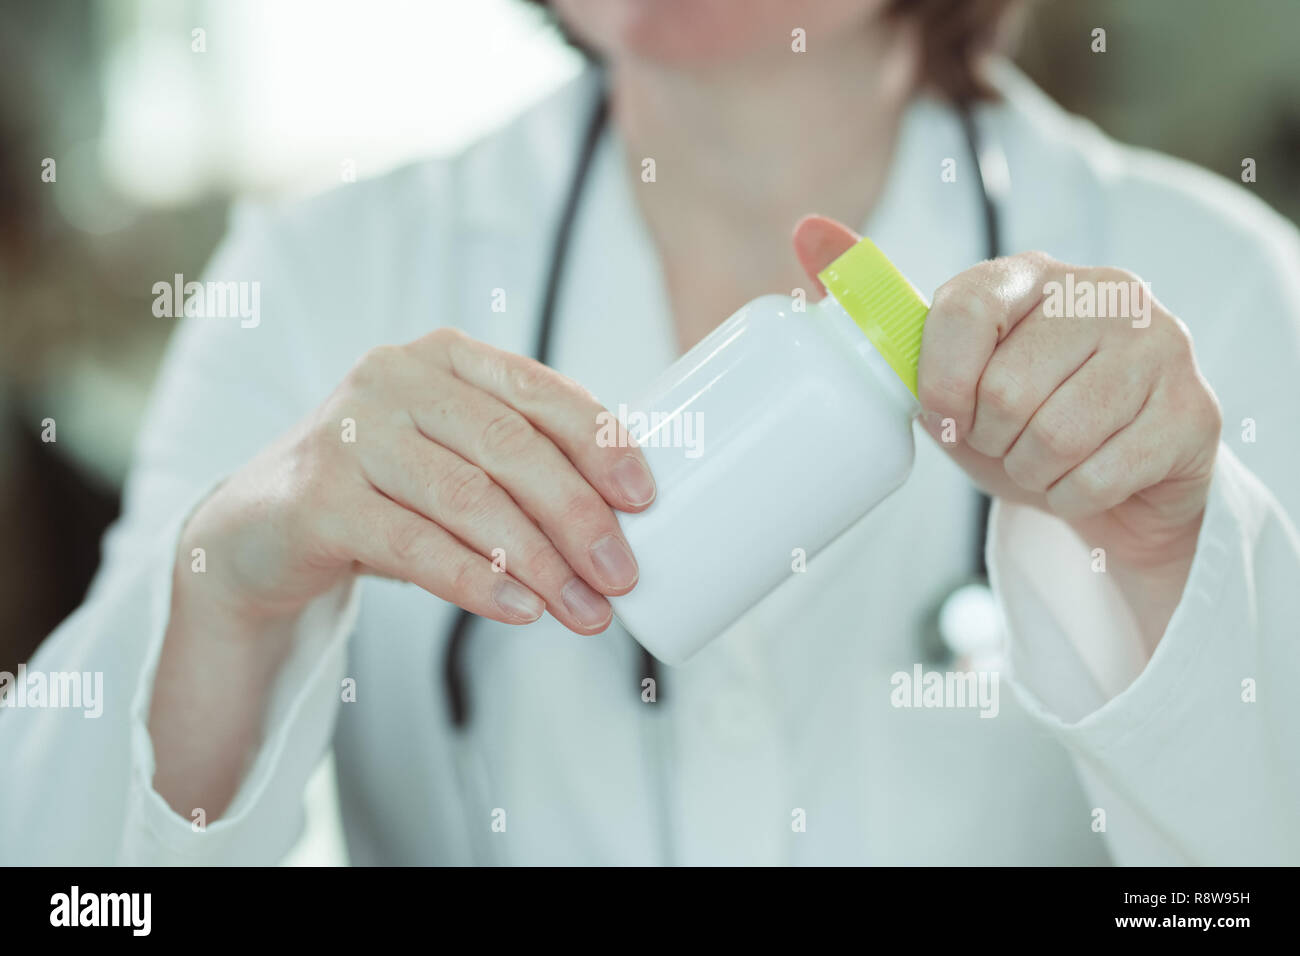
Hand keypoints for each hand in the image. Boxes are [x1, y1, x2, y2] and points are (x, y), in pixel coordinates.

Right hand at [179, 327, 655, 635]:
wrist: (259, 532)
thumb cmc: (383, 492)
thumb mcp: (451, 456)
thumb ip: (518, 462)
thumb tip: (620, 519)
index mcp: (444, 357)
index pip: (540, 391)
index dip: (600, 444)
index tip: (643, 499)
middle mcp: (394, 378)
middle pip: (511, 447)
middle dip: (579, 517)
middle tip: (622, 575)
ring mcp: (349, 432)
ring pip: (470, 499)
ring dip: (540, 563)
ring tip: (584, 610)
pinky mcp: (317, 496)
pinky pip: (416, 545)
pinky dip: (478, 581)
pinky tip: (521, 611)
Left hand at [794, 216, 1221, 639]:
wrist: (1108, 476)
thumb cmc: (1014, 414)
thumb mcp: (939, 367)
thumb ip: (875, 307)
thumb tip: (805, 230)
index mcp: (1031, 274)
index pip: (964, 309)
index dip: (940, 381)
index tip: (942, 414)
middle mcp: (1106, 292)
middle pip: (1007, 392)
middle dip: (991, 440)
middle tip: (1005, 438)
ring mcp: (1162, 346)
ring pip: (1055, 439)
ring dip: (1031, 472)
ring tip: (1043, 458)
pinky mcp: (1194, 412)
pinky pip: (1100, 478)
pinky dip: (1073, 497)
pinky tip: (1086, 476)